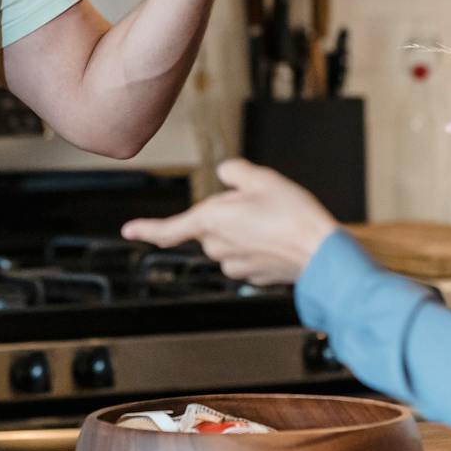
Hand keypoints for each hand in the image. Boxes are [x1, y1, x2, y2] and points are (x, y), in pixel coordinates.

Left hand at [122, 158, 338, 285]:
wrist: (320, 253)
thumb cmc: (293, 215)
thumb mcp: (262, 178)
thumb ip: (236, 173)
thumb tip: (225, 174)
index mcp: (212, 220)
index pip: (169, 229)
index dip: (146, 229)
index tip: (129, 230)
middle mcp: (218, 246)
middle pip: (210, 228)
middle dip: (228, 215)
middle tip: (260, 203)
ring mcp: (235, 265)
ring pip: (229, 243)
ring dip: (243, 231)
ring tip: (274, 221)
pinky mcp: (253, 277)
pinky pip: (247, 257)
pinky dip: (258, 247)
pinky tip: (279, 238)